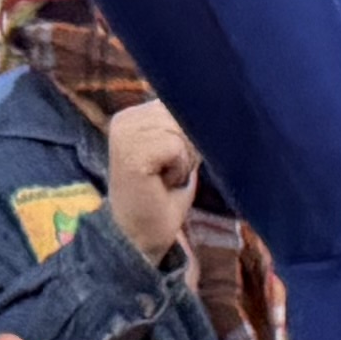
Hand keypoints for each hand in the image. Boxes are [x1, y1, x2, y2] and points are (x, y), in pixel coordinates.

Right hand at [105, 97, 202, 263]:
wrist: (142, 236)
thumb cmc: (164, 195)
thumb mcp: (177, 148)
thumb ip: (184, 123)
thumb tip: (216, 103)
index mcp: (133, 114)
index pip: (182, 102)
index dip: (189, 134)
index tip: (171, 161)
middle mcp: (124, 118)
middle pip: (183, 114)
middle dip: (188, 147)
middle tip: (168, 173)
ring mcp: (125, 135)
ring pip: (181, 131)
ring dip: (184, 160)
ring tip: (165, 178)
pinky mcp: (131, 153)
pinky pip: (177, 147)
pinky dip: (179, 169)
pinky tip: (161, 183)